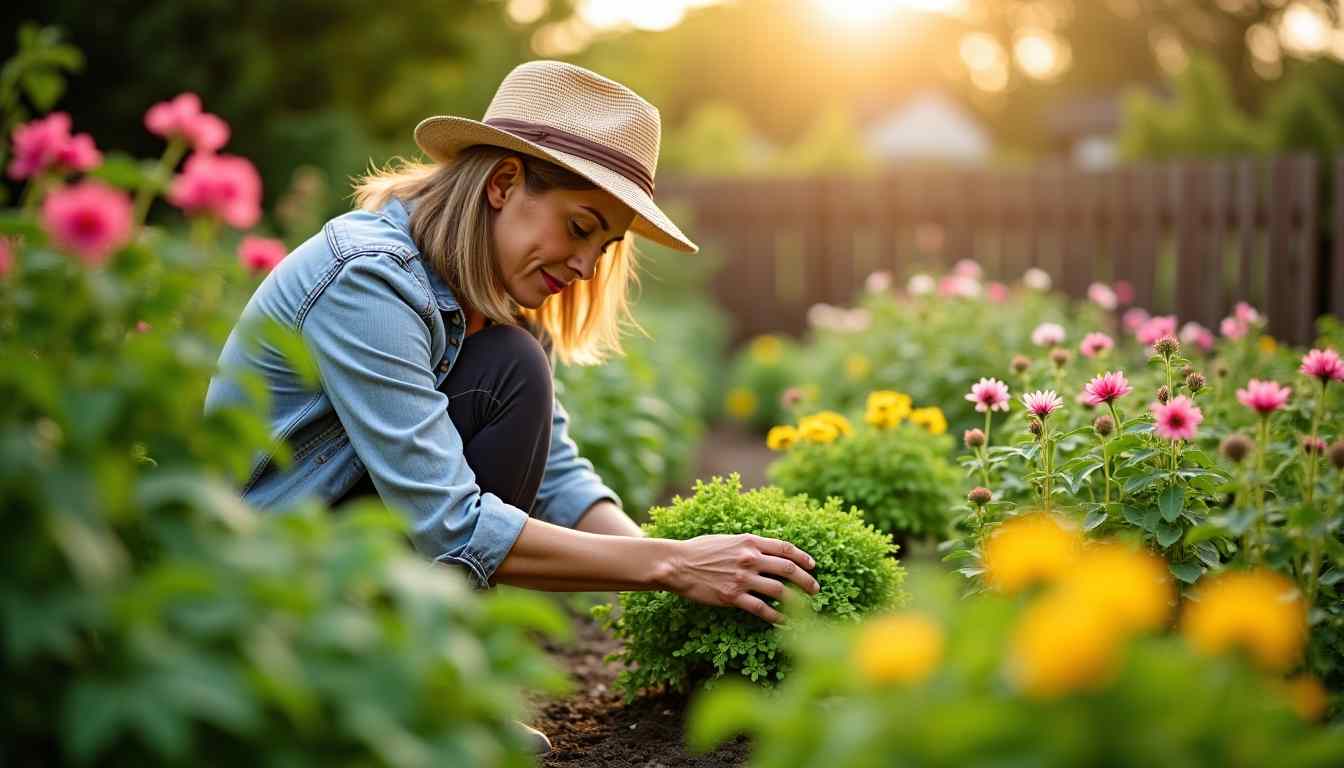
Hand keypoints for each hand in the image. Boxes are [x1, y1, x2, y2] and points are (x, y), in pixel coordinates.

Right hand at [658, 534, 819, 623]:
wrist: (677, 564)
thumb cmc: (699, 550)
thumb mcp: (727, 539)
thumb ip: (748, 545)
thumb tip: (765, 552)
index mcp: (750, 542)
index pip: (786, 548)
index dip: (803, 557)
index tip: (812, 566)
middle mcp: (750, 559)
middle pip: (789, 569)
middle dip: (807, 581)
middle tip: (816, 589)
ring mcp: (742, 578)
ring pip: (780, 591)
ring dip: (797, 600)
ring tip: (806, 608)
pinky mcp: (733, 597)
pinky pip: (762, 609)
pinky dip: (776, 616)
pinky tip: (784, 621)